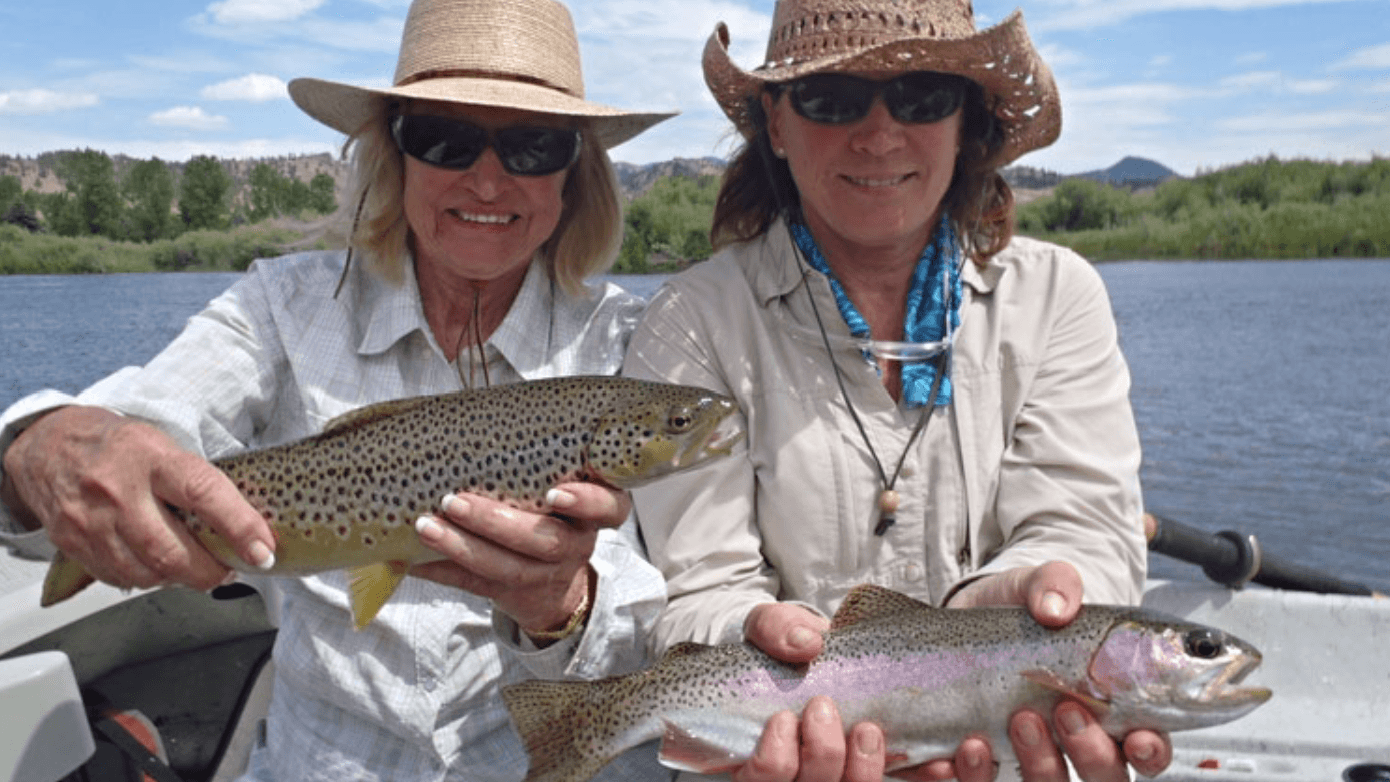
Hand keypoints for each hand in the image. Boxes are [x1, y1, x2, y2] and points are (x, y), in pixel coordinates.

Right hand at [1, 406, 275, 590]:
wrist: (46, 446)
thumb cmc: (118, 446)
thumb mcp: (162, 445)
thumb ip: (197, 482)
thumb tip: (246, 522)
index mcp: (151, 457)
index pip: (204, 494)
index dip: (240, 526)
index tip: (264, 551)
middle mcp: (118, 490)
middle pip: (172, 551)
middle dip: (210, 571)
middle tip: (230, 569)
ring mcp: (90, 521)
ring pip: (147, 573)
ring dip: (180, 578)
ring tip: (194, 567)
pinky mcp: (71, 544)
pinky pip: (120, 578)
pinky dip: (148, 578)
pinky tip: (157, 564)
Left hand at [409, 481, 630, 633]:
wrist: (553, 583)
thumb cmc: (549, 510)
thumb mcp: (560, 484)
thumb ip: (542, 461)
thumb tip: (473, 419)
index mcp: (593, 513)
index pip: (609, 508)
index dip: (587, 503)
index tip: (557, 493)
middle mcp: (575, 545)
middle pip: (545, 541)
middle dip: (497, 522)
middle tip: (454, 500)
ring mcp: (546, 575)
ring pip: (507, 567)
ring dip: (462, 546)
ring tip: (424, 525)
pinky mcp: (514, 595)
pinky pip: (475, 585)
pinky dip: (442, 570)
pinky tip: (413, 556)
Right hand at [735, 603, 984, 781]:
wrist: (824, 648)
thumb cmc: (788, 646)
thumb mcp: (771, 628)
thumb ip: (776, 630)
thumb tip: (806, 644)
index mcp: (764, 747)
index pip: (760, 779)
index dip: (772, 762)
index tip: (783, 719)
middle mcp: (802, 769)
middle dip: (821, 756)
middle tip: (824, 710)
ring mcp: (844, 771)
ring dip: (865, 769)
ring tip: (869, 729)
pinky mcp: (883, 764)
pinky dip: (923, 774)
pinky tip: (941, 761)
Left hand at [948, 562, 1173, 780]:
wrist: (968, 614)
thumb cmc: (1021, 609)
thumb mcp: (1039, 585)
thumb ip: (1056, 585)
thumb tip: (1056, 608)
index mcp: (1110, 704)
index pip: (1147, 745)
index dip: (1150, 751)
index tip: (1138, 738)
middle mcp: (1075, 738)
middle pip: (1105, 775)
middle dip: (1093, 753)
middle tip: (1068, 709)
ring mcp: (1029, 752)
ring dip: (1040, 764)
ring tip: (1019, 719)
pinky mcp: (982, 755)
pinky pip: (981, 781)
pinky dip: (974, 773)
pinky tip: (966, 748)